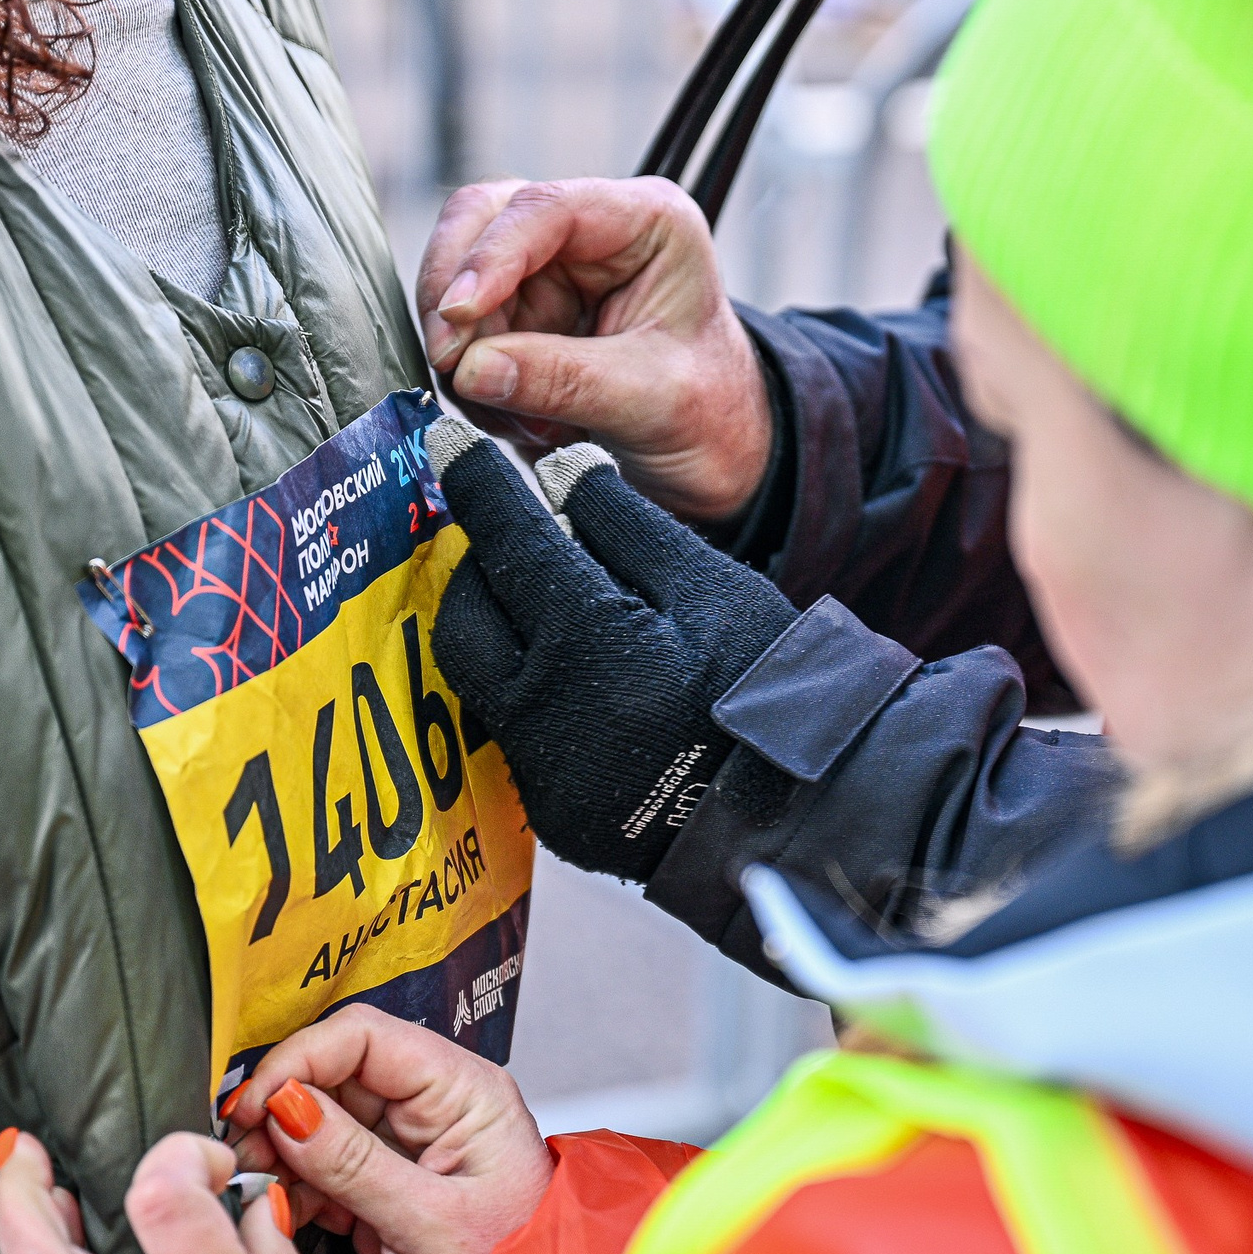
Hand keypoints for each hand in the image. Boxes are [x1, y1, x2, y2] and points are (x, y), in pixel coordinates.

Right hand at [222, 1006, 553, 1253]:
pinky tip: (284, 1209)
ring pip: (323, 1123)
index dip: (299, 1061)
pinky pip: (328, 1168)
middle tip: (243, 1151)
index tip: (255, 1104)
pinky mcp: (390, 1189)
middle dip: (281, 1109)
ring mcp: (410, 1148)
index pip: (363, 1038)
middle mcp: (435, 1108)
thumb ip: (353, 1163)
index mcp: (461, 1091)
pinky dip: (298, 1186)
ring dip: (283, 1151)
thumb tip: (286, 1108)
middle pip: (335, 1076)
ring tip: (256, 1182)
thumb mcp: (429, 1221)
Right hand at [417, 177, 772, 520]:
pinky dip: (473, 378)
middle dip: (456, 298)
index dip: (491, 256)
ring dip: (465, 350)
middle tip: (451, 364)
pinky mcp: (526, 315)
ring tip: (514, 417)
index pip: (547, 208)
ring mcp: (553, 271)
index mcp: (647, 222)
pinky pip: (468, 333)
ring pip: (460, 280)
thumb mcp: (650, 399)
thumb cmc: (710, 413)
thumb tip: (471, 369)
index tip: (459, 314)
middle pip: (483, 223)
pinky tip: (518, 420)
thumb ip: (563, 379)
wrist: (715, 456)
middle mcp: (593, 233)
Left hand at [424, 419, 799, 881]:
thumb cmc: (768, 689)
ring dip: (500, 632)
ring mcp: (542, 772)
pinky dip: (530, 692)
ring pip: (478, 680)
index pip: (509, 541)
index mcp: (589, 643)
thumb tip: (557, 472)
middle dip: (484, 568)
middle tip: (525, 544)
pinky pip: (512, 732)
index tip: (450, 443)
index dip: (475, 483)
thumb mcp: (710, 586)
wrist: (802, 807)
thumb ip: (623, 525)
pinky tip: (580, 681)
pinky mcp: (549, 810)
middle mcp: (545, 713)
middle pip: (467, 616)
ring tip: (553, 611)